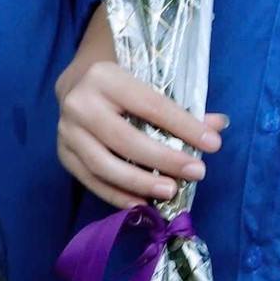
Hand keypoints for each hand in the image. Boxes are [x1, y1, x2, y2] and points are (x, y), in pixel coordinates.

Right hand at [56, 6, 225, 207]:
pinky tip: (141, 203)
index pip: (150, 106)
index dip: (184, 127)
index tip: (212, 144)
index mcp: (105, 77)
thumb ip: (181, 107)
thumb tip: (216, 127)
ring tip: (170, 191)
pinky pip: (90, 180)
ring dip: (140, 183)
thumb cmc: (122, 85)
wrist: (77, 85)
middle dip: (164, 160)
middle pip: (125, 139)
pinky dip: (117, 195)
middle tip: (196, 173)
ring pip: (103, 164)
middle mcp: (79, 103)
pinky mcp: (63, 153)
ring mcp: (66, 131)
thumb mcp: (149, 84)